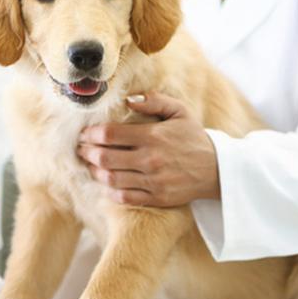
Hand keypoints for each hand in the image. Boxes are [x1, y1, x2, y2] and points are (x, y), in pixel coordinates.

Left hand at [77, 91, 219, 206]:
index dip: (90, 134)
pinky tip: (106, 183)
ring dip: (94, 171)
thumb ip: (154, 101)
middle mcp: (150, 159)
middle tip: (80, 149)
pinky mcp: (156, 198)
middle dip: (86, 152)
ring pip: (110, 178)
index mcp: (153, 136)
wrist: (217, 170)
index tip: (83, 134)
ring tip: (89, 165)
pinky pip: (124, 197)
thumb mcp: (180, 111)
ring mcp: (152, 181)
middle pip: (104, 157)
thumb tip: (128, 100)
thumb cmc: (194, 138)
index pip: (109, 134)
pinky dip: (110, 191)